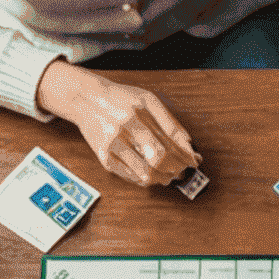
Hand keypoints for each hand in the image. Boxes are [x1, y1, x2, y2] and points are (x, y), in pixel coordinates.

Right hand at [36, 61, 195, 187]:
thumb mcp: (147, 99)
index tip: (194, 162)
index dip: (186, 155)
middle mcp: (126, 126)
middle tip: (181, 170)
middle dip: (176, 168)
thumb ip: (169, 121)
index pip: (171, 139)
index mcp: (140, 111)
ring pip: (147, 173)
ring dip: (163, 178)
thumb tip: (188, 144)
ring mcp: (114, 144)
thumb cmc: (119, 99)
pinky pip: (131, 177)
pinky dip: (145, 180)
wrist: (83, 98)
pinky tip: (151, 175)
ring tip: (168, 176)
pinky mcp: (104, 157)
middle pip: (161, 158)